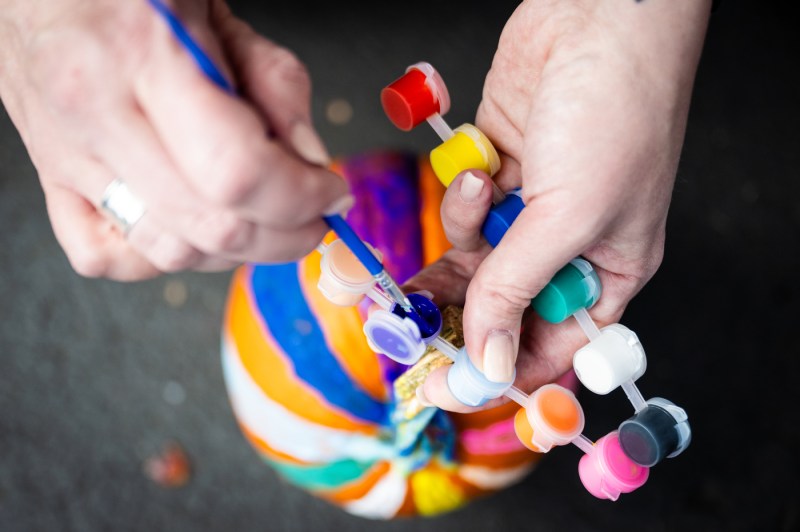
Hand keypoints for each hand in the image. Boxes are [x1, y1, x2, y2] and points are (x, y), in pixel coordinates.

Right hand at [0, 0, 349, 280]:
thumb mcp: (214, 9)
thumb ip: (274, 83)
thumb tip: (311, 160)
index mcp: (142, 56)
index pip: (238, 173)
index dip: (301, 197)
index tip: (330, 192)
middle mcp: (97, 114)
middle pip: (212, 226)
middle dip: (286, 235)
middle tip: (313, 214)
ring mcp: (67, 156)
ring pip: (170, 252)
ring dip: (238, 250)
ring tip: (264, 218)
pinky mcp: (52, 181)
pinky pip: (109, 258)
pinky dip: (166, 257)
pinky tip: (193, 225)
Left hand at [409, 0, 711, 410]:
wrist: (597, 17)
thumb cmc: (617, 111)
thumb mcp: (571, 216)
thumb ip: (518, 289)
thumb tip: (490, 360)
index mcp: (610, 270)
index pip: (552, 345)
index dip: (501, 371)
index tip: (447, 384)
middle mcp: (569, 246)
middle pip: (504, 307)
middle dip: (462, 312)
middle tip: (415, 324)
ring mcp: (531, 209)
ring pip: (476, 260)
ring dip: (463, 241)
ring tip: (477, 199)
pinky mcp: (499, 173)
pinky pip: (466, 210)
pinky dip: (464, 195)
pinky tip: (482, 168)